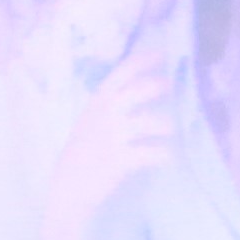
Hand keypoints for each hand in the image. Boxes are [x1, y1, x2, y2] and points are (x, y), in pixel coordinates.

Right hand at [46, 46, 178, 233]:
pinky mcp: (120, 161)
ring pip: (147, 122)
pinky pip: (150, 154)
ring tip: (170, 129)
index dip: (143, 61)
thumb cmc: (84, 150)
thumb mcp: (92, 119)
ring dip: (164, 124)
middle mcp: (106, 115)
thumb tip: (139, 87)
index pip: (121, 73)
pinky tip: (167, 156)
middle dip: (156, 86)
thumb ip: (111, 103)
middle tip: (169, 87)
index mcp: (98, 102)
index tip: (160, 54)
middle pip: (136, 91)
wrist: (69, 186)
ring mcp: (113, 138)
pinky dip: (163, 154)